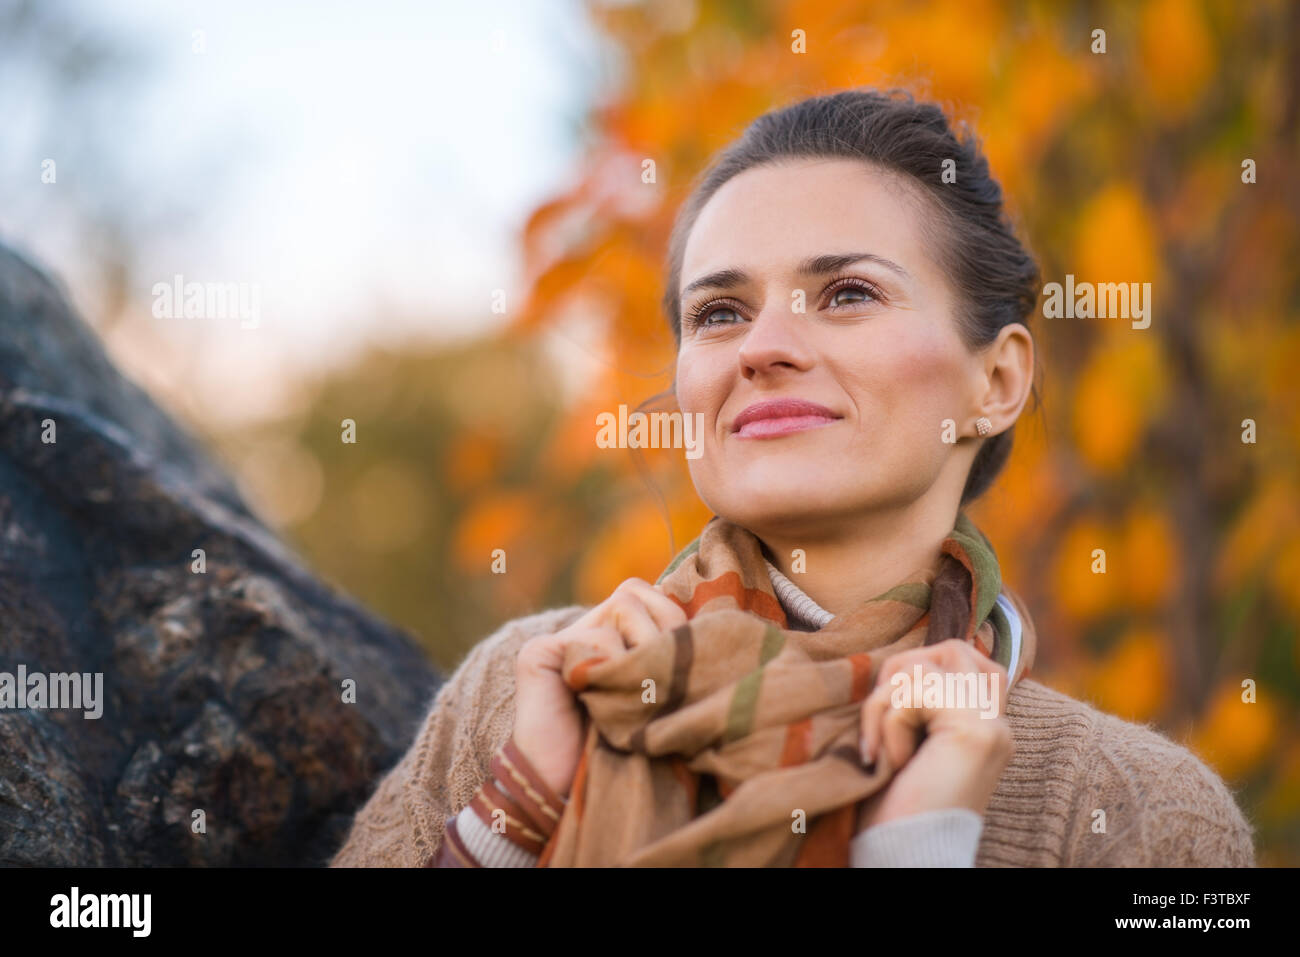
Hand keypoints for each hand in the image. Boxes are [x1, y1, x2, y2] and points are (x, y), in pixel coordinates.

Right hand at [511, 578, 686, 797]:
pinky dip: (613, 669)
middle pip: (633, 593)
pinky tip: (605, 703)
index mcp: (608, 638)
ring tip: (636, 694)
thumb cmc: (624, 753)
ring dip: (641, 651)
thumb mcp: (656, 697)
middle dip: (661, 630)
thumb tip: (706, 621)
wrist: (570, 795)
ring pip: (622, 608)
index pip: (644, 594)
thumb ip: (665, 656)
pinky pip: (595, 640)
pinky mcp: (539, 653)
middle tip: (661, 682)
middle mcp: (581, 631)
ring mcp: (557, 640)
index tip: (681, 661)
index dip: (670, 617)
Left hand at [855, 638, 1012, 830]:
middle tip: (885, 721)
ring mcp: (991, 726)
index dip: (924, 666)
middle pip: (951, 648)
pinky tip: (896, 762)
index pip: (970, 659)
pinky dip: (888, 723)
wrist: (904, 855)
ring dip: (885, 703)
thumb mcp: (907, 740)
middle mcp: (997, 724)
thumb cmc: (894, 805)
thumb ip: (917, 701)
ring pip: (924, 663)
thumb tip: (899, 659)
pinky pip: (914, 691)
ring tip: (887, 749)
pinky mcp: (974, 732)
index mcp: (987, 727)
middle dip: (900, 672)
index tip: (894, 708)